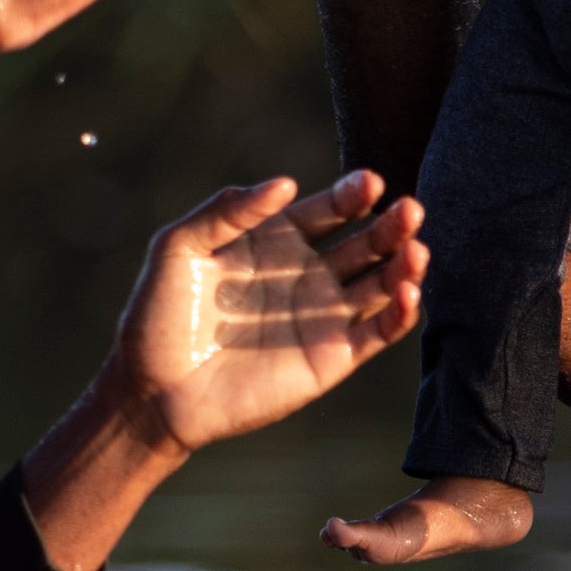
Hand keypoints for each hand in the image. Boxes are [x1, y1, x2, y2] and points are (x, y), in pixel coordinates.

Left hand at [108, 171, 427, 453]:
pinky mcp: (332, 357)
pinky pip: (378, 332)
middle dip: (391, 224)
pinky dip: (399, 313)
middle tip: (409, 208)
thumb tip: (286, 182)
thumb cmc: (159, 315)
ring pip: (381, 283)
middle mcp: (307, 273)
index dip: (352, 194)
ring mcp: (323, 315)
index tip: (368, 183)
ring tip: (416, 249)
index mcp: (276, 239)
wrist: (154, 388)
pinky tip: (406, 292)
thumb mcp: (180, 247)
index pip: (330, 209)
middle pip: (366, 242)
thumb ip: (228, 210)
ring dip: (405, 264)